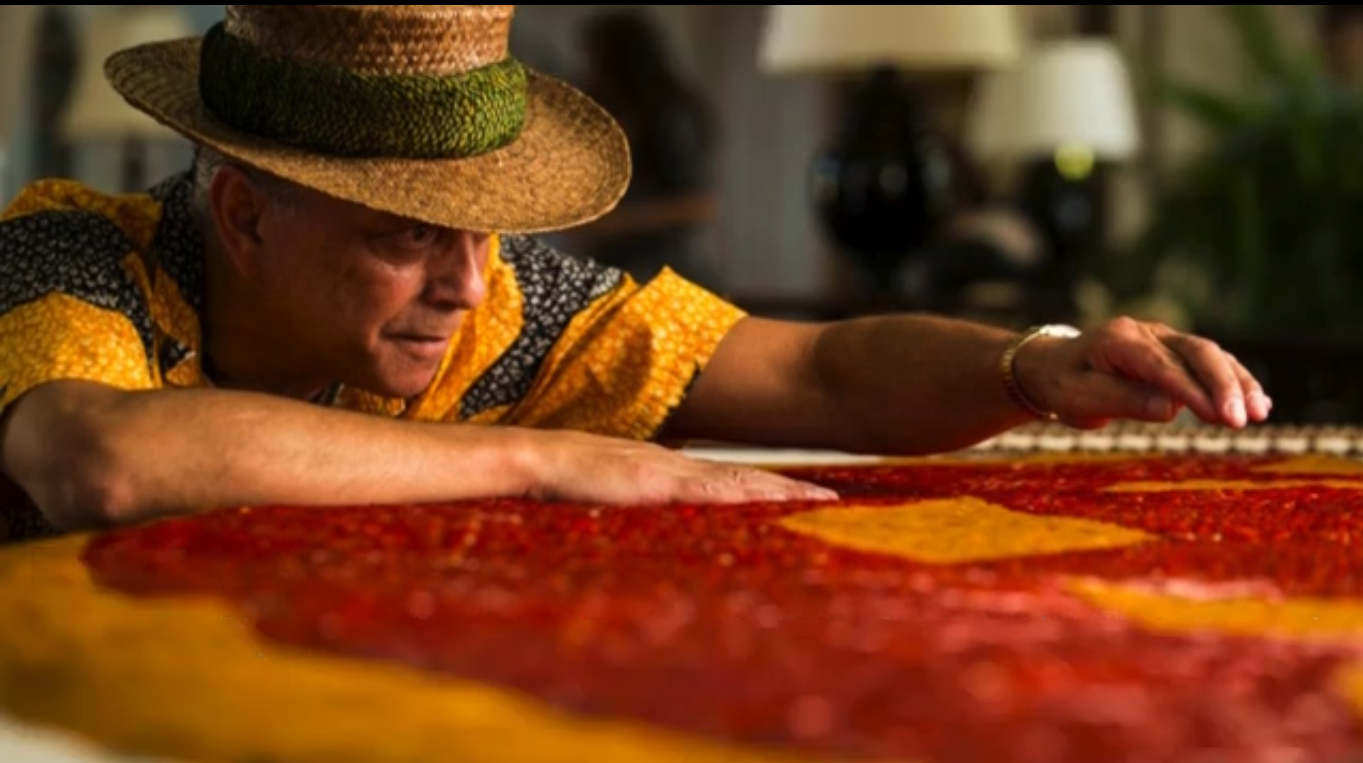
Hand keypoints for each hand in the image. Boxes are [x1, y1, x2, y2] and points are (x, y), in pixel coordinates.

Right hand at [518, 429, 839, 504]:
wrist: (528, 460)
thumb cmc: (560, 481)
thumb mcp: (608, 494)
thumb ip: (634, 502)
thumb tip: (651, 516)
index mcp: (664, 469)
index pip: (724, 478)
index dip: (762, 486)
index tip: (802, 494)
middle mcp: (673, 465)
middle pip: (741, 476)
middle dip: (787, 487)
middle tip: (834, 497)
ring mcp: (664, 471)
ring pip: (734, 480)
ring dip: (777, 490)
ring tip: (821, 498)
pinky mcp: (652, 481)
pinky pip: (708, 490)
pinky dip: (743, 495)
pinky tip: (774, 499)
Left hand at [1014, 317, 1270, 429]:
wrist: (1055, 367)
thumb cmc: (1064, 384)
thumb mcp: (1079, 398)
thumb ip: (1123, 400)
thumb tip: (1170, 408)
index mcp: (1120, 339)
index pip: (1162, 365)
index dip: (1193, 390)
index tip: (1219, 417)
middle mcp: (1148, 332)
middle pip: (1196, 352)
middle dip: (1224, 385)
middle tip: (1244, 420)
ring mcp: (1165, 339)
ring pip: (1211, 355)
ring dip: (1238, 383)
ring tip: (1261, 413)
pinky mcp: (1177, 352)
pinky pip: (1211, 364)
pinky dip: (1236, 381)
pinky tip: (1260, 403)